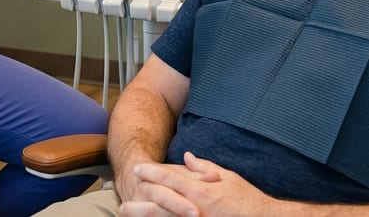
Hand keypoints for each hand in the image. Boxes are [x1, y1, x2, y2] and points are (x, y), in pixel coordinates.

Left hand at [120, 152, 272, 216]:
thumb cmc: (247, 199)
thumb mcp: (227, 177)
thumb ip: (204, 167)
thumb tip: (186, 157)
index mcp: (201, 191)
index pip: (170, 178)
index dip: (152, 172)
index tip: (137, 168)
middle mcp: (195, 207)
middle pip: (161, 203)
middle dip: (140, 200)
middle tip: (122, 200)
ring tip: (128, 215)